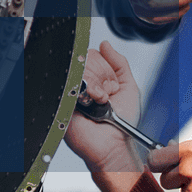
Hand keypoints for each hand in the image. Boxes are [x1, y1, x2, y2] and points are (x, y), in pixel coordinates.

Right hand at [64, 41, 146, 191]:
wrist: (113, 146)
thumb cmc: (122, 125)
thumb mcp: (129, 87)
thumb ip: (120, 63)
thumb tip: (105, 45)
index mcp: (96, 78)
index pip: (92, 55)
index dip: (103, 66)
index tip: (111, 84)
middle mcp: (82, 84)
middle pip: (83, 59)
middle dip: (99, 75)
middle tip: (106, 94)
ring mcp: (71, 92)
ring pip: (76, 69)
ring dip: (94, 84)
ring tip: (100, 101)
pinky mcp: (63, 101)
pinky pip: (68, 83)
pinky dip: (85, 91)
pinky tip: (92, 102)